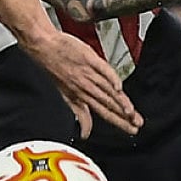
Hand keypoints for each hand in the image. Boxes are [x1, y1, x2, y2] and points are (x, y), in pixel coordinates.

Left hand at [23, 32, 143, 137]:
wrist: (43, 47)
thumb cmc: (53, 67)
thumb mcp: (65, 94)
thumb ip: (79, 112)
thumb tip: (85, 132)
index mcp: (81, 95)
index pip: (104, 112)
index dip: (118, 122)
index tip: (131, 129)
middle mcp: (85, 86)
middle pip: (108, 104)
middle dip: (123, 116)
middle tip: (137, 125)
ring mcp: (88, 72)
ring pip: (106, 90)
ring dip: (119, 102)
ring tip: (131, 112)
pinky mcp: (89, 58)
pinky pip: (102, 69)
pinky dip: (111, 78)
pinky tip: (118, 87)